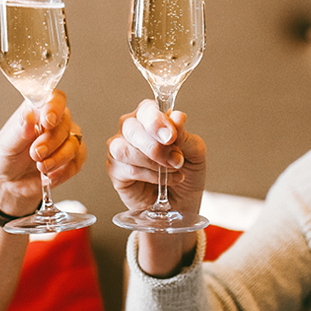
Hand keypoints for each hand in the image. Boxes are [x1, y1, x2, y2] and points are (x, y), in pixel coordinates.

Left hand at [0, 90, 85, 215]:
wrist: (8, 184)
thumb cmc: (5, 158)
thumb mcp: (6, 143)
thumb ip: (19, 130)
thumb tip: (28, 116)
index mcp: (37, 111)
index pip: (55, 98)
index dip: (55, 107)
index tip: (48, 121)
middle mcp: (54, 123)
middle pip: (65, 123)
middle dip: (51, 142)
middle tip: (35, 154)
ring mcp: (65, 141)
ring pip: (74, 143)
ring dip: (58, 158)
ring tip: (40, 167)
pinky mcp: (71, 159)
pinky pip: (77, 162)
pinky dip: (64, 171)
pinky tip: (50, 176)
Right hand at [107, 98, 206, 216]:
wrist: (183, 201)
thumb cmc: (187, 171)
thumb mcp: (195, 152)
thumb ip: (185, 135)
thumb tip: (176, 118)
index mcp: (150, 117)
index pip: (146, 109)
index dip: (157, 121)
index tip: (172, 137)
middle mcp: (131, 129)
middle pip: (131, 127)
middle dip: (156, 146)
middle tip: (176, 160)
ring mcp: (119, 149)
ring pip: (124, 149)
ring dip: (152, 162)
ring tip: (173, 170)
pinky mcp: (115, 169)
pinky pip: (127, 169)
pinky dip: (149, 176)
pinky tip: (162, 181)